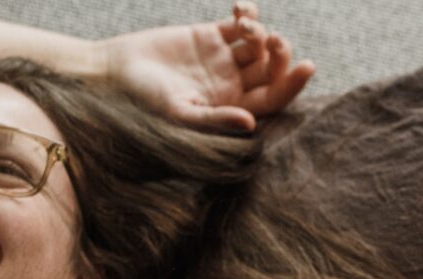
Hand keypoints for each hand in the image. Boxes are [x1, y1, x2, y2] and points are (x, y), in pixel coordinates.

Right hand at [102, 1, 313, 131]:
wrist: (115, 72)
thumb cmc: (144, 103)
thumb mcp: (180, 114)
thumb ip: (215, 120)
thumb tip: (250, 123)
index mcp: (233, 108)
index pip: (273, 98)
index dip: (291, 84)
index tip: (307, 66)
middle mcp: (234, 85)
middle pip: (271, 69)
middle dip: (280, 54)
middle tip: (273, 41)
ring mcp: (224, 59)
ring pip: (259, 44)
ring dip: (261, 31)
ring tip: (244, 25)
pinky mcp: (211, 35)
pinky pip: (241, 23)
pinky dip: (248, 14)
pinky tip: (241, 8)